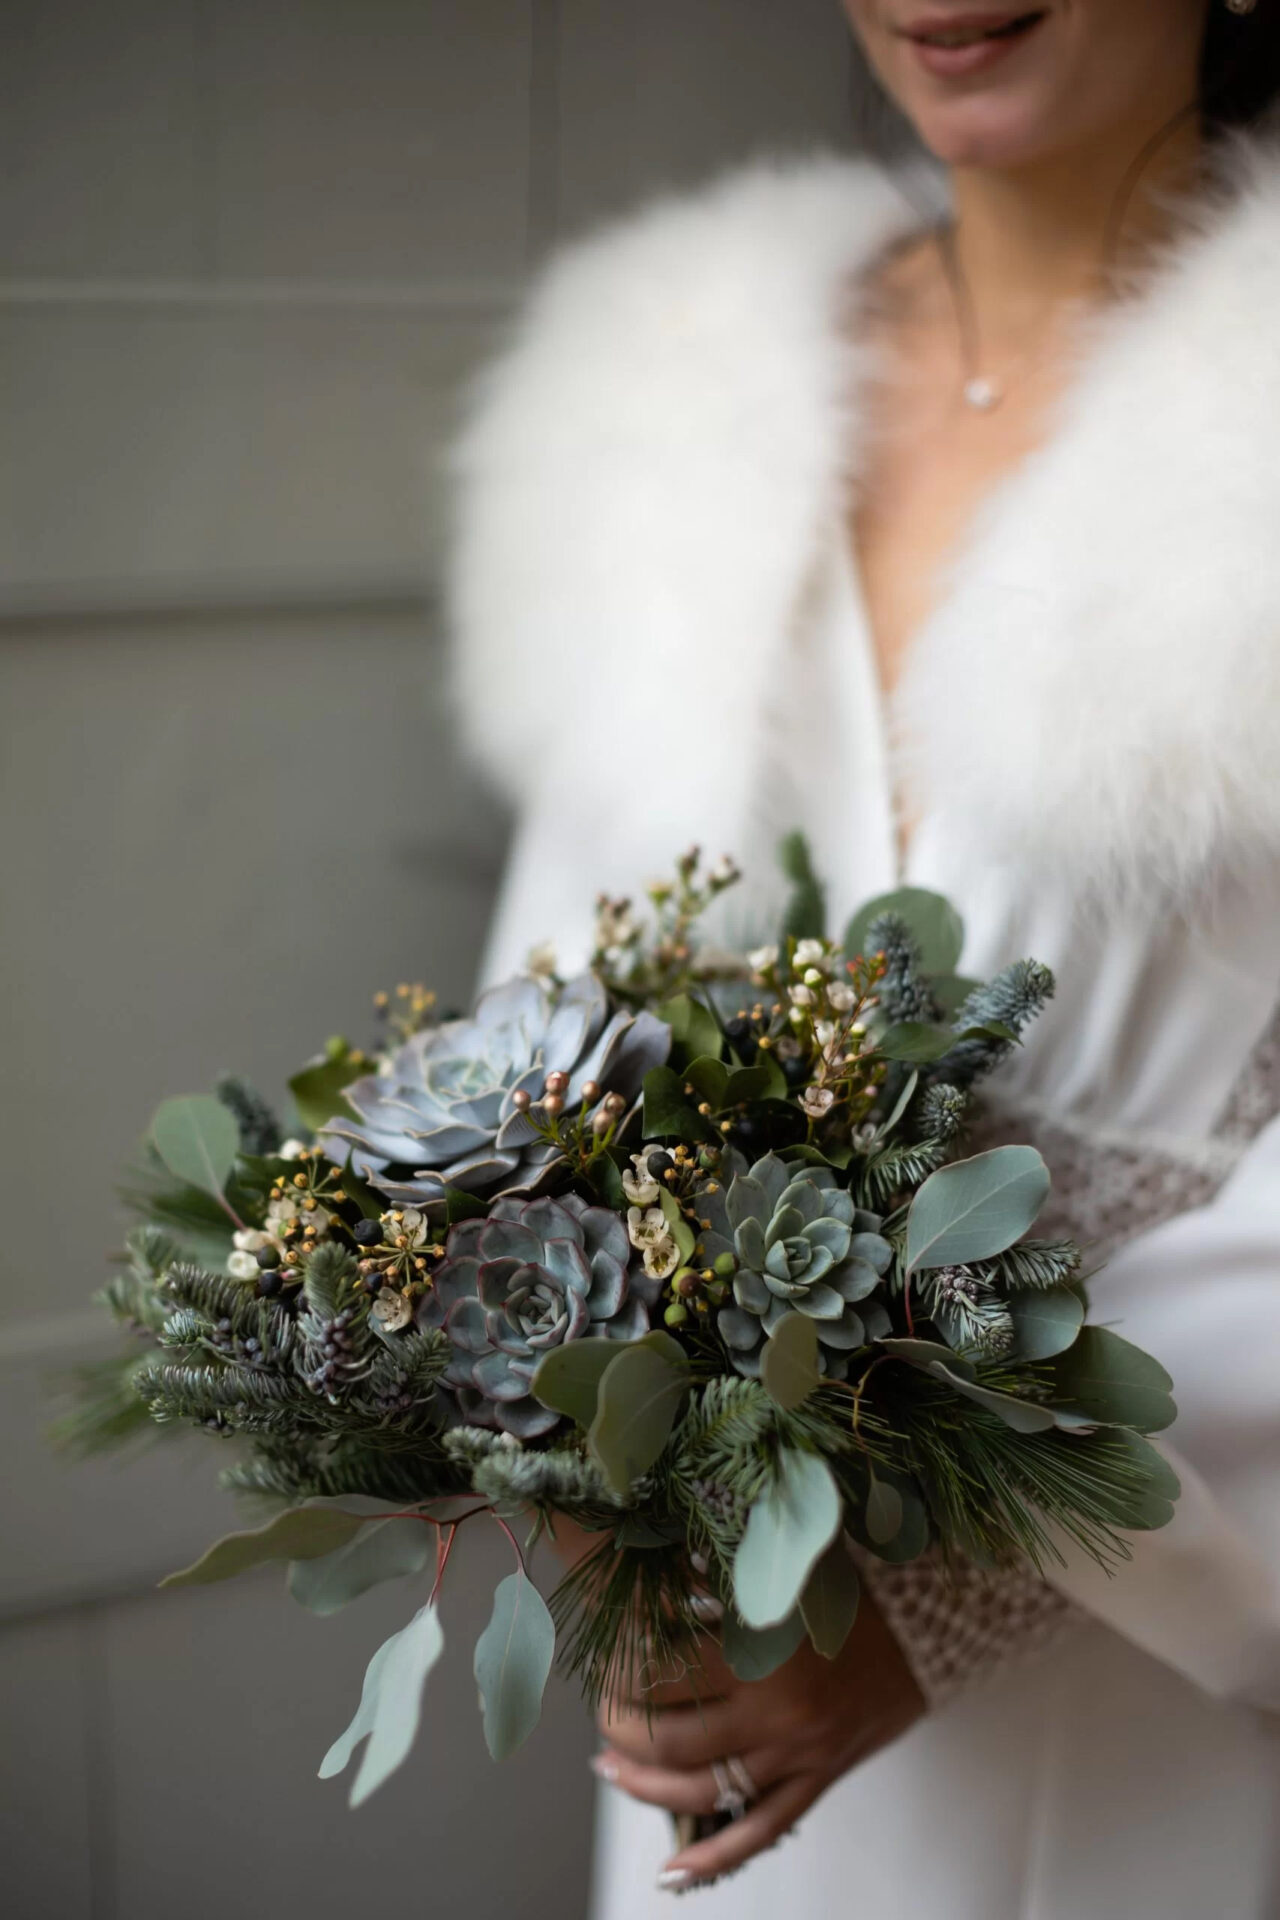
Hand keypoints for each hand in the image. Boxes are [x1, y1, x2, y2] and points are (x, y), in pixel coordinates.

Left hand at [592, 1592, 925, 1888]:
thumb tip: (652, 1572)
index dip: (621, 1668)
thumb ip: (723, 1577)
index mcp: (764, 1652)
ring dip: (645, 1786)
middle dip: (620, 1729)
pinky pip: (759, 1832)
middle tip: (600, 1711)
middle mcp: (778, 1712)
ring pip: (702, 1793)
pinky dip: (713, 1858)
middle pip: (673, 1740)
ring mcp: (798, 1755)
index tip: (602, 1656)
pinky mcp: (818, 1781)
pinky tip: (671, 1870)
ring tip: (608, 1766)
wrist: (929, 1628)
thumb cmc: (850, 1590)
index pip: (665, 1672)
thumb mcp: (784, 1574)